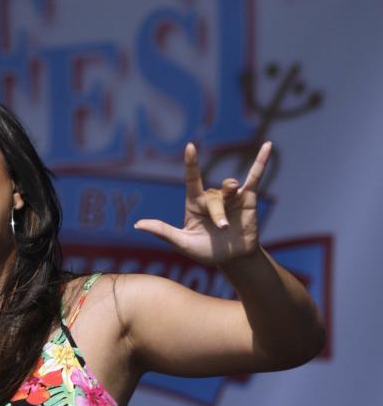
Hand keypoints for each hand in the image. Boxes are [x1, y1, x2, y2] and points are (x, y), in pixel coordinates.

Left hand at [134, 141, 270, 265]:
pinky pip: (255, 177)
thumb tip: (137, 225)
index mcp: (194, 204)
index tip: (190, 146)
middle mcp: (212, 197)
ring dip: (230, 200)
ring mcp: (231, 196)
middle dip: (218, 212)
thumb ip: (163, 232)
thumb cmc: (206, 252)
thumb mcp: (182, 243)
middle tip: (222, 229)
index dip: (191, 164)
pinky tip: (268, 146)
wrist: (233, 259)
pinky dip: (261, 162)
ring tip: (230, 220)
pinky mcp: (248, 199)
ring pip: (230, 188)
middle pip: (214, 195)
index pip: (192, 180)